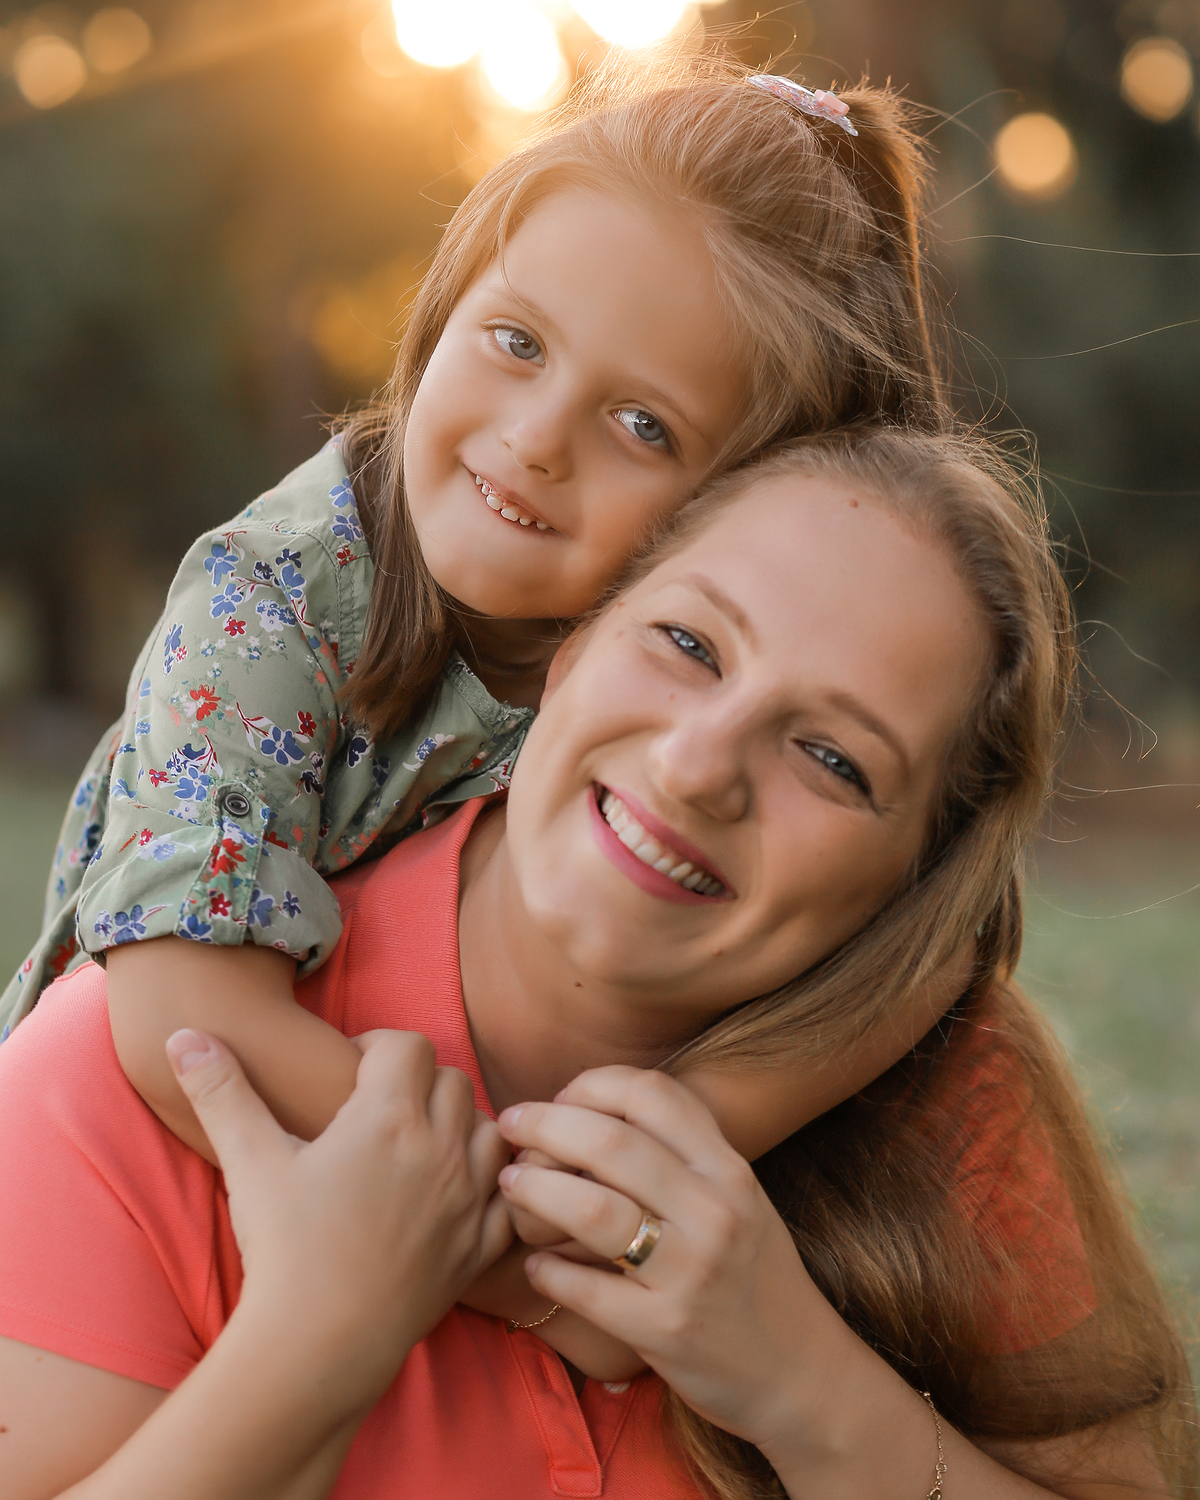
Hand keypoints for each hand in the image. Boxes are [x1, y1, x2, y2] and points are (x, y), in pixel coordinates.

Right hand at [168, 1026, 513, 1414]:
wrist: (317, 1345)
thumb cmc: (283, 1250)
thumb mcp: (249, 1162)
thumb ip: (222, 1092)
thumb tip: (184, 1034)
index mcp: (388, 1118)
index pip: (408, 1046)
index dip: (379, 1047)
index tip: (353, 1070)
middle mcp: (440, 1149)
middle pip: (452, 1080)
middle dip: (420, 1081)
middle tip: (382, 1106)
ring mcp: (466, 1199)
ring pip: (488, 1131)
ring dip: (462, 1126)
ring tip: (421, 1144)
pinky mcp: (477, 1248)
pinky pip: (506, 1197)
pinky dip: (493, 1187)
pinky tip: (462, 1194)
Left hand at [495, 1066, 846, 1453]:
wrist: (800, 1372)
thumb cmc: (751, 1275)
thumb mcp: (739, 1197)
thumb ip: (682, 1153)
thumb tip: (592, 1109)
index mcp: (729, 1170)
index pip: (653, 1094)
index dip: (593, 1085)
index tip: (561, 1098)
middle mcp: (715, 1212)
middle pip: (610, 1144)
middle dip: (545, 1126)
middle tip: (511, 1126)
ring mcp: (691, 1273)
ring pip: (592, 1211)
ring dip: (535, 1192)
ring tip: (512, 1187)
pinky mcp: (665, 1331)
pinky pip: (586, 1289)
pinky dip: (547, 1269)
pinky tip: (536, 1262)